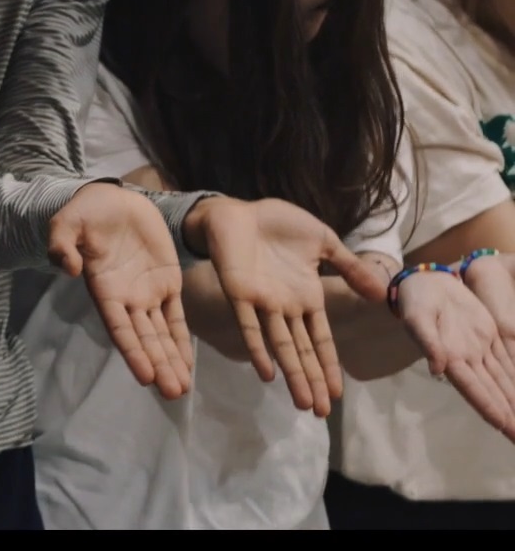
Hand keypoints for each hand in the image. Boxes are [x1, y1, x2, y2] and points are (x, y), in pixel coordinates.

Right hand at [49, 180, 192, 399]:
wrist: (113, 199)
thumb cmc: (87, 213)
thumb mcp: (67, 223)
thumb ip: (62, 244)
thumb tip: (68, 269)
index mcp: (104, 288)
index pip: (120, 327)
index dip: (133, 352)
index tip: (146, 376)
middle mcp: (126, 299)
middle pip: (144, 339)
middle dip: (158, 365)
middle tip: (173, 393)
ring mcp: (148, 293)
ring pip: (161, 334)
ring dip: (171, 360)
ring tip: (182, 387)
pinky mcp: (167, 282)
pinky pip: (177, 316)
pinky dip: (182, 340)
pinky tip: (188, 363)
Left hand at [186, 196, 383, 416]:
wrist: (240, 209)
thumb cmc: (279, 225)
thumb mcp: (324, 243)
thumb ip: (350, 268)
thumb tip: (384, 293)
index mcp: (306, 298)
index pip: (320, 340)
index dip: (328, 366)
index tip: (337, 394)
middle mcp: (285, 307)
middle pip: (302, 352)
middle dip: (312, 382)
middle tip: (321, 414)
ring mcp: (262, 302)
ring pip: (280, 346)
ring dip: (292, 374)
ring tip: (303, 403)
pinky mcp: (239, 293)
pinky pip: (249, 326)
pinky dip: (258, 348)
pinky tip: (267, 372)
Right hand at [395, 268, 514, 439]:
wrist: (425, 281)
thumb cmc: (416, 300)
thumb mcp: (417, 318)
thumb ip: (427, 342)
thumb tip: (436, 370)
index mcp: (450, 357)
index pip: (472, 388)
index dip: (487, 406)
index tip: (502, 424)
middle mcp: (468, 359)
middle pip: (492, 392)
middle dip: (507, 415)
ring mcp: (480, 350)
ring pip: (503, 381)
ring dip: (514, 402)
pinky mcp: (489, 338)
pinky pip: (508, 362)